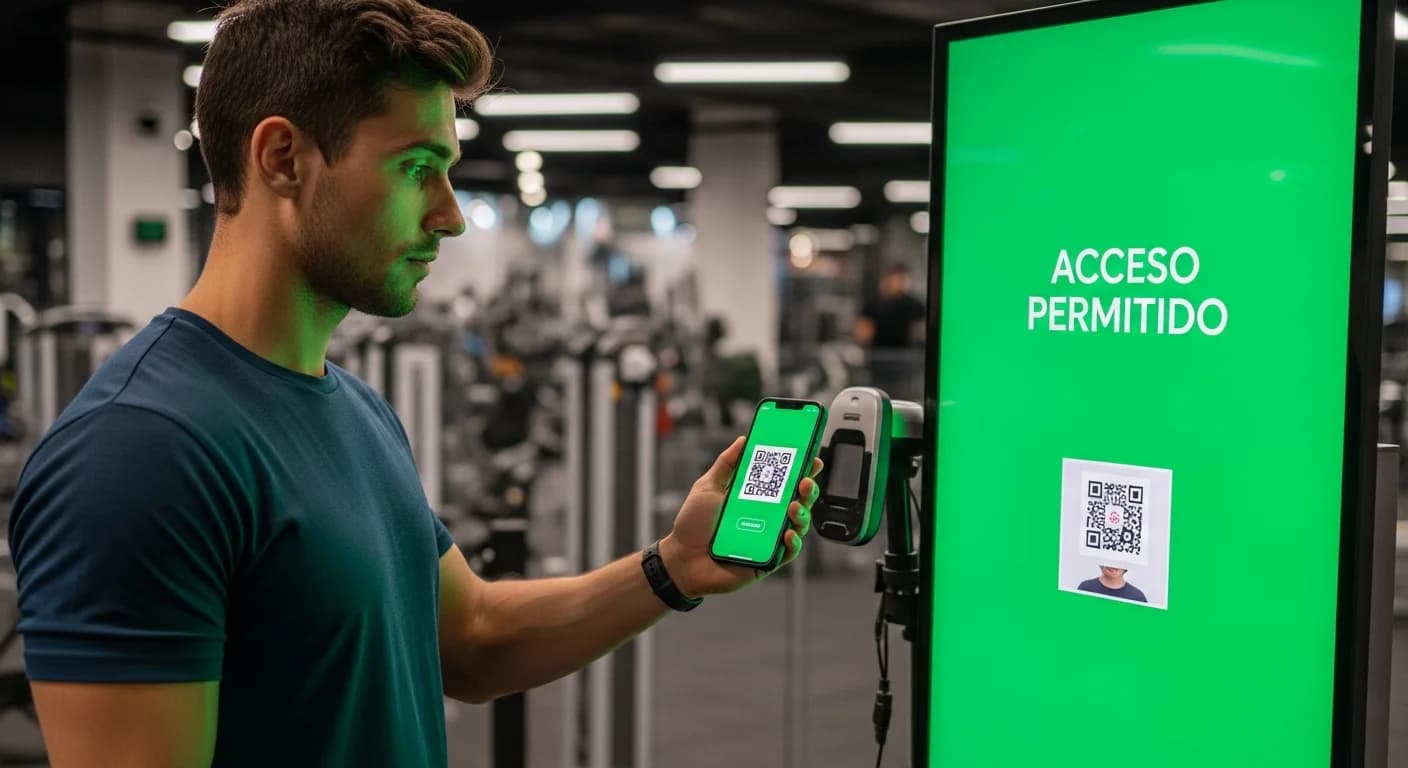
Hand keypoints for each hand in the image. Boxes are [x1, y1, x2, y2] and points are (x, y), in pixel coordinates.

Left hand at [659, 436, 822, 598]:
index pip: (784, 481)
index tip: (810, 457)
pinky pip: (788, 552)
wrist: (682, 558)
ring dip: (802, 513)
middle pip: (798, 500)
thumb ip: (726, 463)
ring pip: (798, 525)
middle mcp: (767, 517)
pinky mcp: (768, 560)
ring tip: (794, 505)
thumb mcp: (708, 487)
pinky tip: (788, 533)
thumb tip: (743, 440)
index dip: (801, 469)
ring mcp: (769, 539)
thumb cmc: (693, 525)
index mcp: (756, 498)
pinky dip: (793, 542)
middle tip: (805, 480)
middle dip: (807, 488)